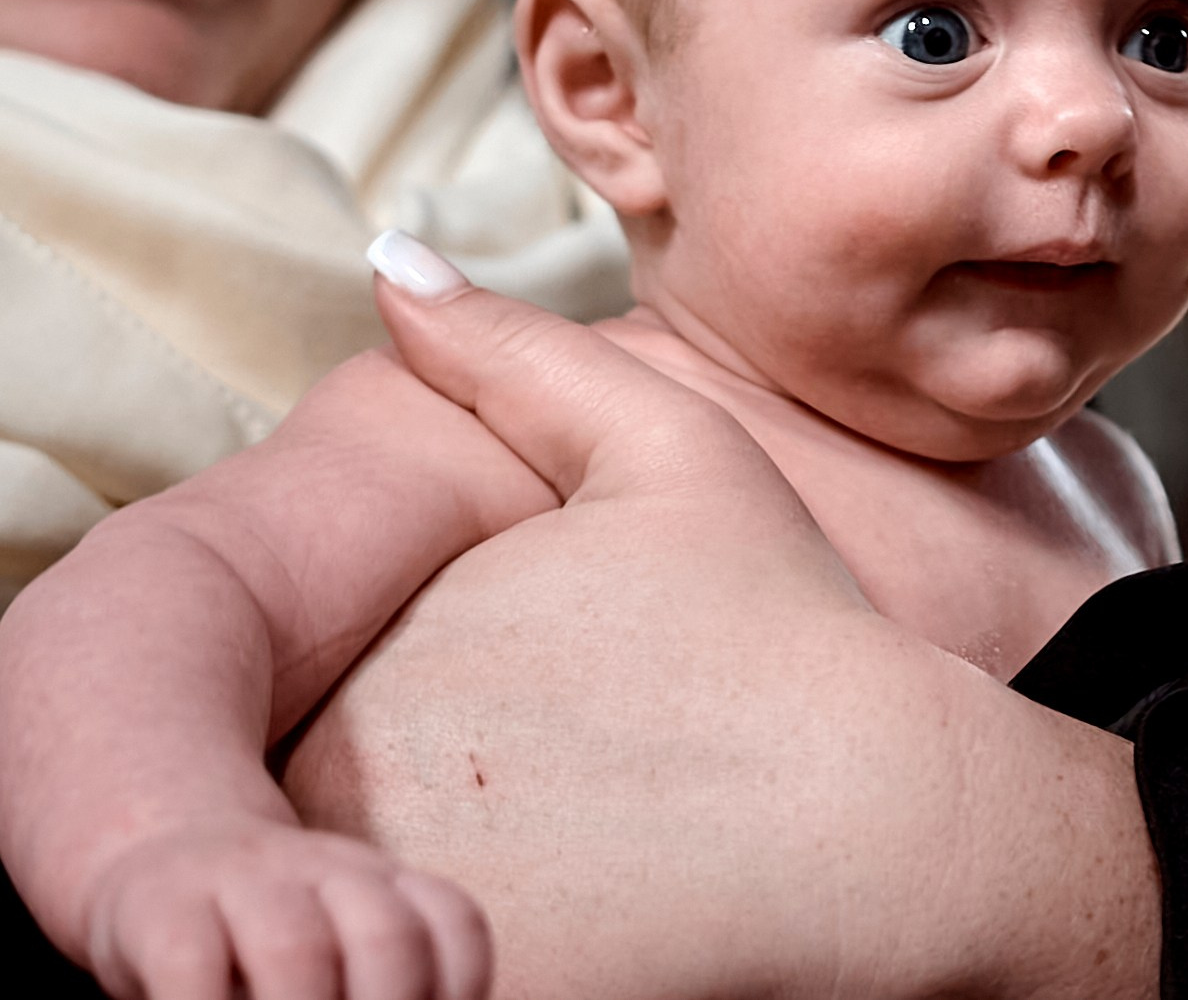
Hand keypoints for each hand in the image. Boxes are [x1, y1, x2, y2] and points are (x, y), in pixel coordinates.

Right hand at [84, 821, 487, 999]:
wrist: (160, 856)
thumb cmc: (267, 939)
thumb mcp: (337, 949)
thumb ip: (375, 977)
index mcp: (382, 883)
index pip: (452, 922)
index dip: (461, 987)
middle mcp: (325, 872)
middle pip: (389, 934)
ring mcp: (241, 883)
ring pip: (296, 948)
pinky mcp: (161, 909)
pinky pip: (190, 964)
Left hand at [282, 267, 1161, 999]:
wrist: (893, 819)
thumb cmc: (791, 636)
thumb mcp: (672, 453)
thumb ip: (515, 355)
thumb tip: (390, 260)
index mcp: (378, 651)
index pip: (294, 678)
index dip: (394, 694)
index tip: (511, 709)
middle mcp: (356, 785)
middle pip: (312, 796)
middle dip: (393, 788)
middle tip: (555, 786)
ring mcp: (401, 904)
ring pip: (348, 897)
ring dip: (409, 877)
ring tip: (569, 847)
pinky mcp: (476, 991)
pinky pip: (407, 972)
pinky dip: (448, 957)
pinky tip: (588, 911)